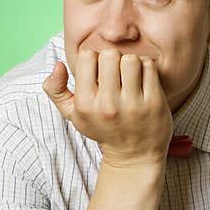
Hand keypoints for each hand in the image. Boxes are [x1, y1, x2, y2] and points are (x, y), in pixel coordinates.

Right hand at [43, 49, 172, 169]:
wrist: (134, 155)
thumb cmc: (102, 128)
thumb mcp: (73, 115)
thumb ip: (56, 89)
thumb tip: (58, 64)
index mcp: (86, 104)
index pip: (87, 56)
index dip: (93, 58)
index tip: (98, 71)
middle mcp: (108, 105)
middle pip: (110, 54)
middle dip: (113, 58)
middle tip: (116, 71)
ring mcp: (133, 104)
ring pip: (131, 59)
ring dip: (131, 62)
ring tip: (129, 74)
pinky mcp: (154, 103)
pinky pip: (149, 67)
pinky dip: (147, 68)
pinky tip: (143, 79)